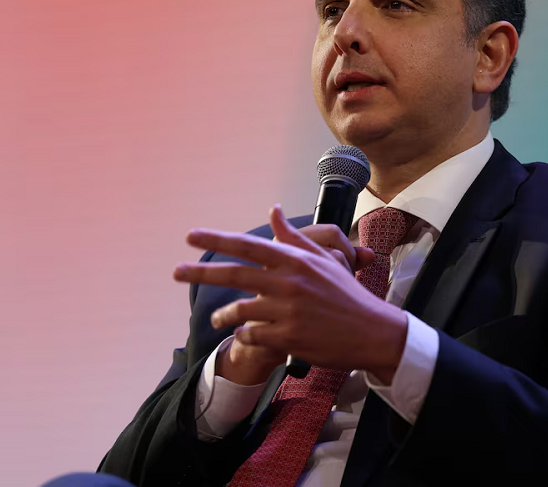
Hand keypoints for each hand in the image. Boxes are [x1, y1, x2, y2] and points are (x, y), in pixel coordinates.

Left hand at [174, 205, 407, 383]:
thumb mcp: (323, 259)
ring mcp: (287, 311)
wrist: (371, 331)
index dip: (217, 239)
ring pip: (239, 311)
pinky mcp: (288, 337)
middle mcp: (288, 283)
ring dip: (224, 316)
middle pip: (234, 274)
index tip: (191, 236)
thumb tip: (271, 210)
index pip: (248, 245)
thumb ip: (292, 237)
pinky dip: (245, 335)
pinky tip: (246, 334)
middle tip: (175, 272)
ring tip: (217, 320)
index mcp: (295, 261)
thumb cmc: (346, 294)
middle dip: (200, 273)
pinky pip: (252, 335)